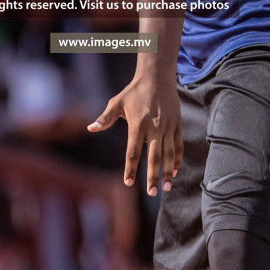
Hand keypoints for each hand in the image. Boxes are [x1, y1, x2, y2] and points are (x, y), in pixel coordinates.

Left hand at [88, 59, 182, 195]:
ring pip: (169, 154)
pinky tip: (175, 171)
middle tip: (152, 193)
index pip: (133, 152)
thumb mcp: (117, 102)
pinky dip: (177, 159)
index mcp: (138, 124)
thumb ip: (105, 118)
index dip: (130, 169)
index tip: (128, 183)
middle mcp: (154, 127)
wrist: (157, 76)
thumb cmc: (134, 91)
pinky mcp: (177, 124)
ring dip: (168, 172)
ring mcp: (168, 126)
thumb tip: (90, 128)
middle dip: (153, 177)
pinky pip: (179, 145)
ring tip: (166, 187)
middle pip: (154, 157)